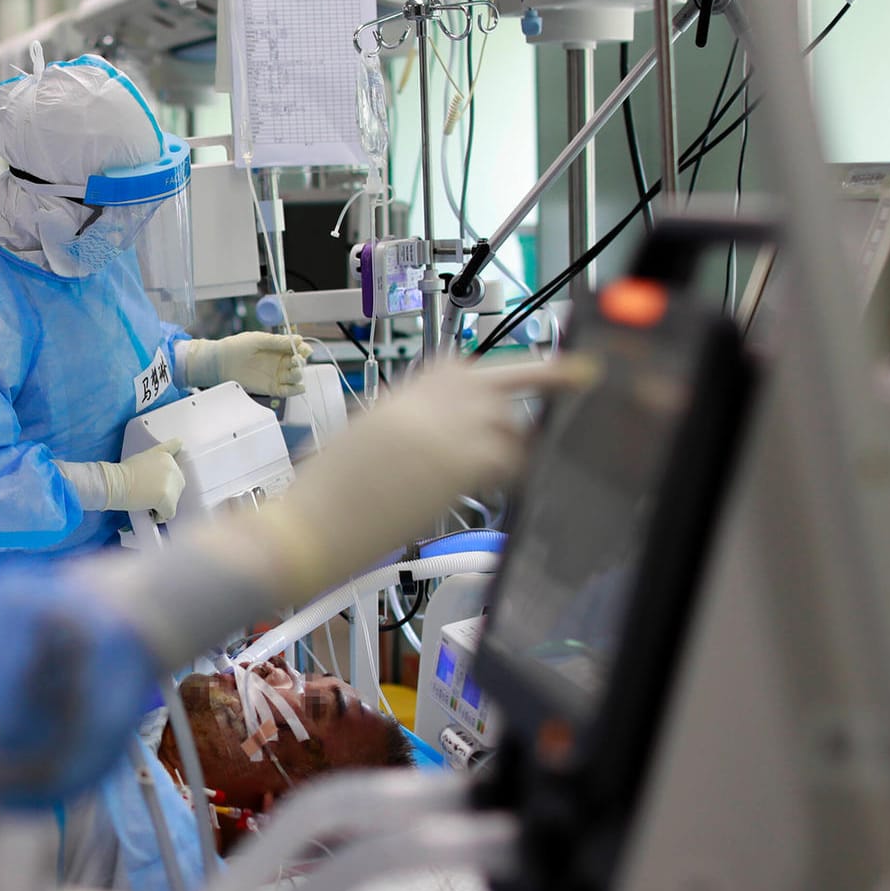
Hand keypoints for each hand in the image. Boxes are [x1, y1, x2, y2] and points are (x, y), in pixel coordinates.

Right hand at [109, 438, 185, 521]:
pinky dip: (159, 516)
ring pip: (174, 501)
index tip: (158, 484)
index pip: (177, 473)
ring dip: (162, 504)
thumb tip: (178, 443)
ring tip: (146, 501)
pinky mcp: (167, 499)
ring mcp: (171, 483)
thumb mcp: (146, 455)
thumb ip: (163, 453)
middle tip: (147, 494)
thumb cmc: (123, 472)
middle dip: (165, 493)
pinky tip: (148, 510)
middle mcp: (173, 468)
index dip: (167, 481)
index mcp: (168, 458)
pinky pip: (169, 513)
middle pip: (177, 488)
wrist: (114, 483)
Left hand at [187, 333, 313, 396]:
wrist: (221, 362)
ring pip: (296, 377)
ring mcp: (277, 375)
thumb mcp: (259, 339)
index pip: (298, 349)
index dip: (304, 350)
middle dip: (300, 362)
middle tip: (295, 360)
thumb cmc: (238, 347)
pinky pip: (288, 391)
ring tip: (293, 371)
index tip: (304, 350)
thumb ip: (278, 341)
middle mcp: (280, 362)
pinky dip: (296, 390)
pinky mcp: (272, 388)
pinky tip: (299, 387)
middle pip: (299, 363)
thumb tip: (298, 339)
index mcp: (279, 348)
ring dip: (298, 374)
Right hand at [256, 358, 596, 587]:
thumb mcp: (365, 437)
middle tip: (580, 375)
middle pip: (502, 379)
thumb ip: (410, 420)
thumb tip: (443, 428)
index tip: (531, 367)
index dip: (502, 366)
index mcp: (400, 395)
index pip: (462, 365)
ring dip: (519, 443)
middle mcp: (425, 402)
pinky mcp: (458, 462)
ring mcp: (444, 428)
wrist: (309, 524)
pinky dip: (511, 475)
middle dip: (545, 379)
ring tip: (505, 468)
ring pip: (511, 423)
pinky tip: (495, 490)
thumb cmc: (325, 494)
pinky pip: (509, 460)